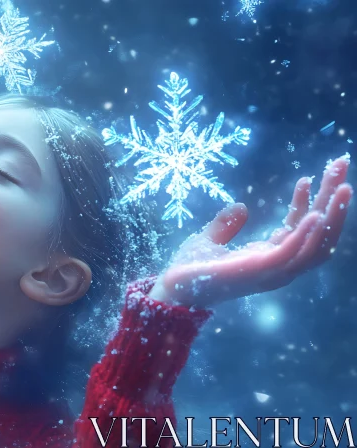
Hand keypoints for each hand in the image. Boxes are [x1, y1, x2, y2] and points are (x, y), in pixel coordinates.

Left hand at [149, 155, 351, 307]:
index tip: (308, 178)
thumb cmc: (191, 270)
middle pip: (319, 234)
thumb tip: (240, 206)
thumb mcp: (212, 239)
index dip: (309, 204)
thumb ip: (227, 225)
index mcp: (270, 258)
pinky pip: (293, 253)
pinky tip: (317, 213)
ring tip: (342, 186)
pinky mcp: (260, 270)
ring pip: (317, 245)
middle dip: (334, 202)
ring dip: (333, 215)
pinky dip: (307, 234)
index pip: (301, 230)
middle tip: (341, 166)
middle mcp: (278, 266)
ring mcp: (272, 271)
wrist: (173, 288)